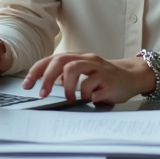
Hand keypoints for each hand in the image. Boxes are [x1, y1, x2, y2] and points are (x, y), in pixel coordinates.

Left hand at [22, 53, 159, 104]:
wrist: (131, 76)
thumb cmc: (103, 77)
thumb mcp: (83, 73)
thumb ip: (66, 76)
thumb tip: (44, 86)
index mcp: (78, 57)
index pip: (52, 59)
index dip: (37, 71)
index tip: (27, 84)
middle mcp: (87, 60)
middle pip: (62, 62)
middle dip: (47, 78)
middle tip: (42, 93)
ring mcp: (98, 70)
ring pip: (74, 69)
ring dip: (67, 87)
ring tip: (70, 99)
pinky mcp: (109, 82)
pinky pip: (92, 89)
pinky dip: (86, 97)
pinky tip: (89, 100)